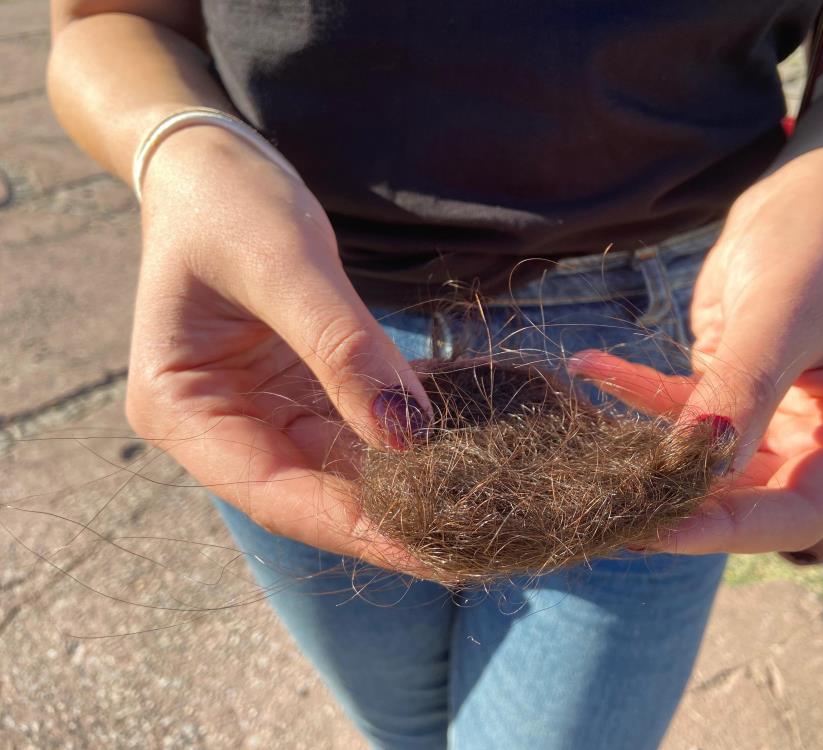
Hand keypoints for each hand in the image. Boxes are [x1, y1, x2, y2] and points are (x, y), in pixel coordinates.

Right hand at [127, 125, 434, 576]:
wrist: (218, 167)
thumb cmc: (229, 204)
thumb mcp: (287, 265)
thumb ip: (344, 350)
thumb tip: (407, 435)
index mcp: (181, 409)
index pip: (274, 493)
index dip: (353, 526)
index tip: (429, 548)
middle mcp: (217, 425)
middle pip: (312, 491)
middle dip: (391, 511)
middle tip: (472, 532)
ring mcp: (258, 412)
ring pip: (341, 466)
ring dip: (407, 478)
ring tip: (480, 496)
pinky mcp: (296, 392)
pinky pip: (357, 425)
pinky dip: (406, 430)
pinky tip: (463, 438)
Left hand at [570, 154, 822, 555]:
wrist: (800, 199)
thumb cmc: (814, 246)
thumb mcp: (782, 316)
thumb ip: (743, 393)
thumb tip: (700, 469)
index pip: (803, 512)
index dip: (731, 531)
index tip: (658, 530)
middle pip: (749, 503)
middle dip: (679, 507)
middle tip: (607, 510)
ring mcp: (774, 424)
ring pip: (704, 468)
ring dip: (647, 458)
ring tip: (585, 457)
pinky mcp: (730, 397)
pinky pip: (676, 411)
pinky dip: (634, 392)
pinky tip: (590, 365)